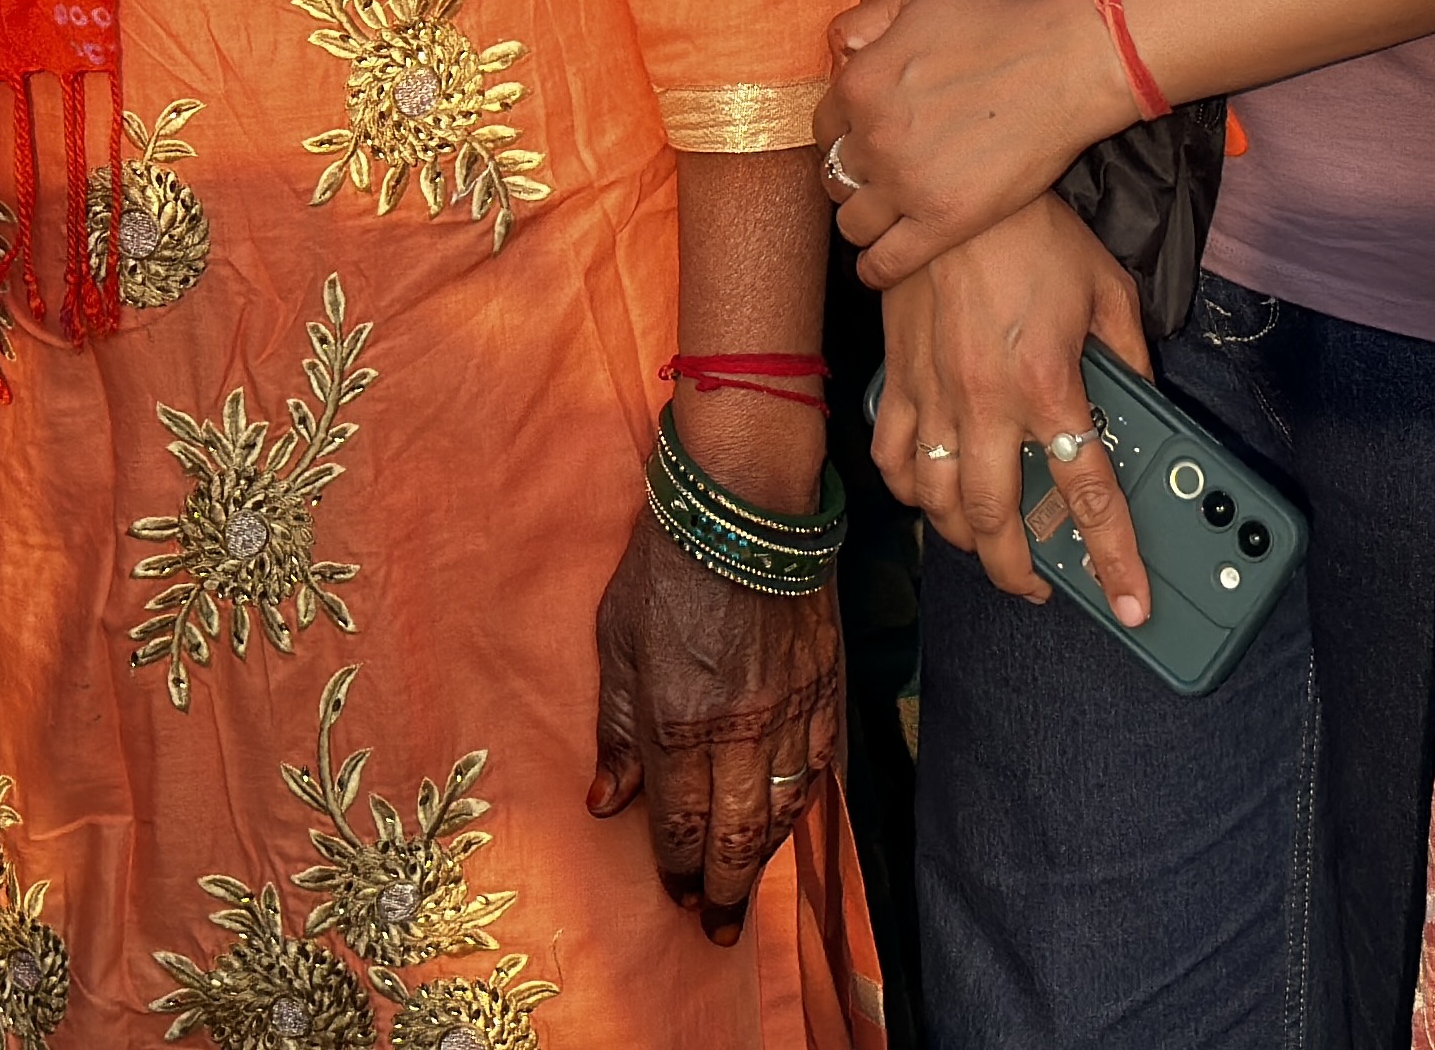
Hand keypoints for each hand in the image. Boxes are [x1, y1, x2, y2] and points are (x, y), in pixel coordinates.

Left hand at [585, 483, 840, 940]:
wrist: (745, 506)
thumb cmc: (666, 567)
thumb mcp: (616, 641)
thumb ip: (616, 727)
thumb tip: (606, 802)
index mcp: (677, 719)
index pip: (680, 822)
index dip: (677, 868)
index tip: (675, 893)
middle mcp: (738, 728)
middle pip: (736, 836)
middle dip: (723, 889)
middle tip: (716, 926)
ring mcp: (790, 711)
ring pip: (783, 812)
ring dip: (764, 858)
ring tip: (748, 887)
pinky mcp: (828, 689)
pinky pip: (821, 769)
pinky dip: (804, 806)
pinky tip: (790, 824)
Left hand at [825, 0, 1136, 282]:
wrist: (1068, 64)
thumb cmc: (1002, 23)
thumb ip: (866, 20)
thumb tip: (840, 53)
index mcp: (862, 84)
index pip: (824, 125)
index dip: (844, 132)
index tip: (866, 138)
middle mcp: (874, 138)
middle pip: (835, 174)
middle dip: (852, 175)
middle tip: (879, 175)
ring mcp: (907, 185)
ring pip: (853, 222)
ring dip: (862, 219)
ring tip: (884, 216)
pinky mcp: (944, 221)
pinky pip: (887, 263)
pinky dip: (877, 269)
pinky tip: (883, 265)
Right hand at [870, 201, 1151, 614]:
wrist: (952, 187)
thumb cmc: (1035, 234)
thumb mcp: (1108, 290)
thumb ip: (1129, 356)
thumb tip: (1143, 404)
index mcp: (1049, 384)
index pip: (1088, 493)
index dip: (1113, 557)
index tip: (1128, 602)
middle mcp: (987, 402)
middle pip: (997, 521)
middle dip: (1021, 572)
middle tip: (1041, 586)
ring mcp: (933, 394)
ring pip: (938, 502)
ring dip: (966, 539)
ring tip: (991, 544)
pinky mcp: (897, 377)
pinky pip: (892, 458)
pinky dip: (909, 490)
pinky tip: (930, 493)